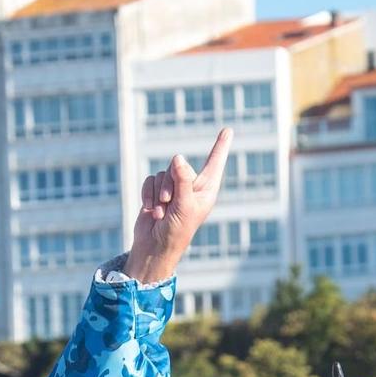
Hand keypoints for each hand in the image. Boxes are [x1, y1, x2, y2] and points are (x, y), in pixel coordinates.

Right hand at [126, 127, 231, 285]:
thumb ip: (182, 181)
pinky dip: (147, 194)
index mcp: (206, 190)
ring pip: (162, 173)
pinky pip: (150, 180)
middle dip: (170, 185)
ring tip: (162, 212)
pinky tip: (150, 210)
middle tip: (169, 204)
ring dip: (158, 193)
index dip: (220, 146)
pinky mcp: (156, 191)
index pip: (214, 163)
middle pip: (178, 166)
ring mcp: (173, 188)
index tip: (228, 130)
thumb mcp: (184, 206)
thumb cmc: (176, 231)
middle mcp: (191, 186)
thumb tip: (178, 158)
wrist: (155, 247)